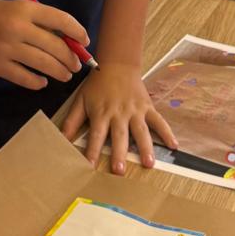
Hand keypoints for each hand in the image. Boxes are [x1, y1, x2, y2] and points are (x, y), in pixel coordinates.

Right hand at [0, 0, 85, 89]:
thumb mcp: (21, 9)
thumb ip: (42, 23)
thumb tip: (70, 42)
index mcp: (26, 9)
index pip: (61, 20)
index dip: (78, 32)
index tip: (85, 41)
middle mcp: (18, 28)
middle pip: (55, 46)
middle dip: (71, 58)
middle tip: (76, 65)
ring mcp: (7, 48)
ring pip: (43, 64)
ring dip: (60, 72)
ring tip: (66, 75)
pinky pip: (25, 78)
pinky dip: (38, 82)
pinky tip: (42, 82)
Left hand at [61, 61, 176, 173]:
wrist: (117, 64)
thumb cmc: (97, 85)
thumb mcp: (80, 100)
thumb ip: (71, 121)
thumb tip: (60, 139)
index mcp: (101, 113)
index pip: (95, 136)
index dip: (92, 151)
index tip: (89, 167)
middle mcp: (119, 114)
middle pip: (119, 136)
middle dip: (119, 154)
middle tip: (119, 171)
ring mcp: (135, 111)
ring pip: (141, 131)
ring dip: (145, 147)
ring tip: (149, 163)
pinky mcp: (147, 107)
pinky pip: (158, 121)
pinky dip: (167, 132)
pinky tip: (174, 145)